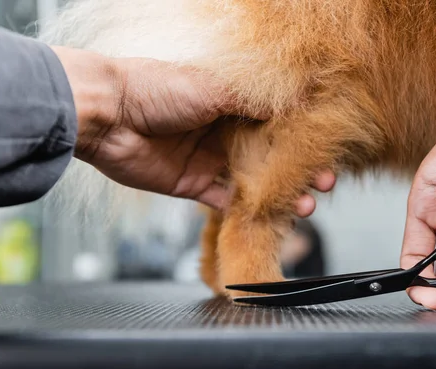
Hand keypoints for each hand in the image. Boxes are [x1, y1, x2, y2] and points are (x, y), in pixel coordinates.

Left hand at [52, 47, 335, 214]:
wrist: (107, 115)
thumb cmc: (156, 88)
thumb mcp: (215, 86)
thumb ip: (255, 99)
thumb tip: (295, 100)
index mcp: (232, 102)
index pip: (276, 122)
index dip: (302, 137)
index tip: (328, 149)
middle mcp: (224, 131)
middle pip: (270, 156)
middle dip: (300, 170)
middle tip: (326, 182)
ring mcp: (210, 159)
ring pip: (255, 181)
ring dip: (282, 193)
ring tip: (307, 204)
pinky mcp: (194, 185)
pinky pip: (226, 201)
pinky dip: (249, 210)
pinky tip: (272, 215)